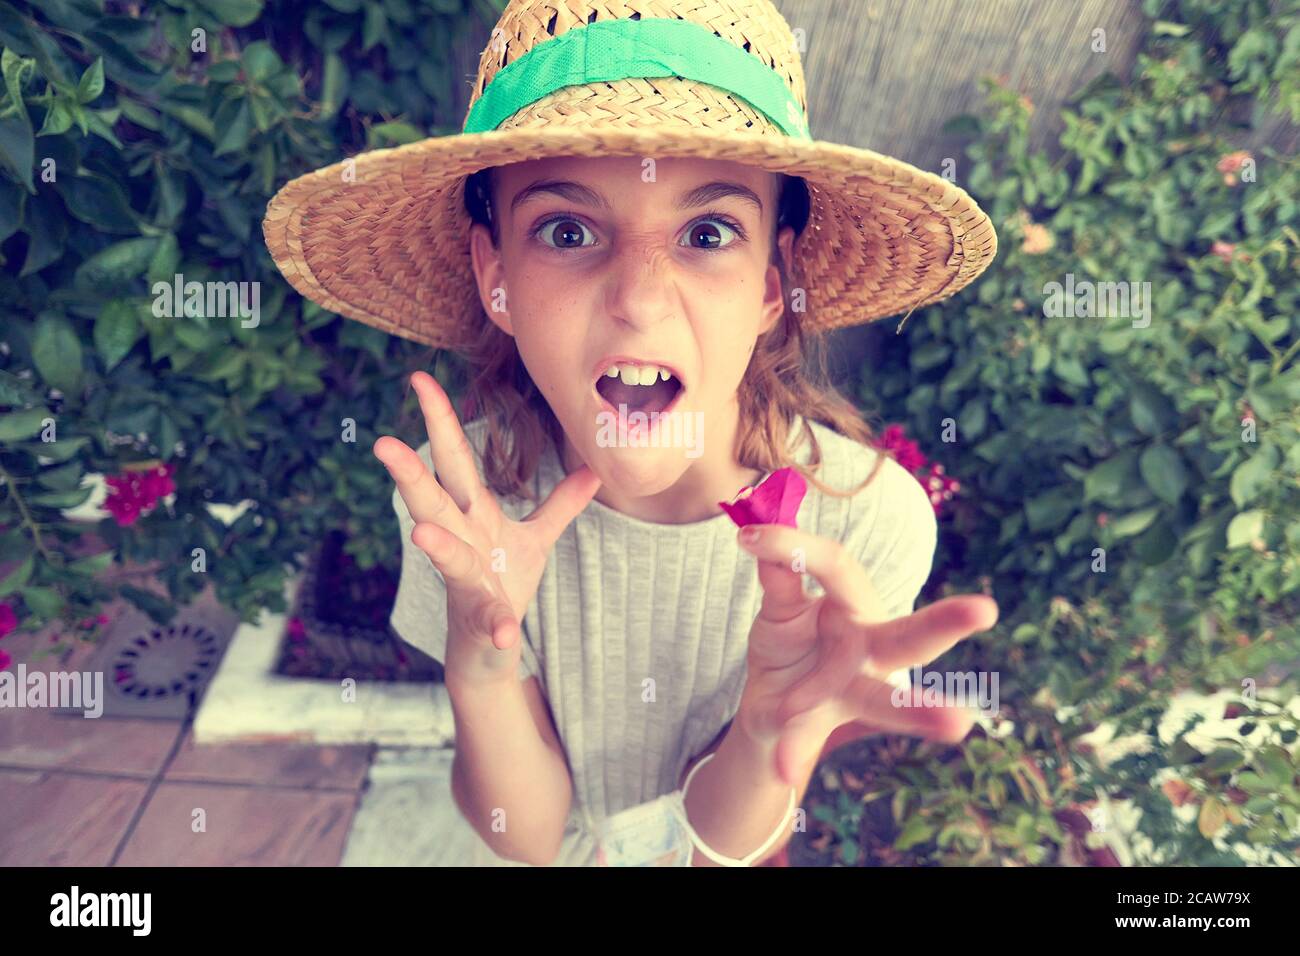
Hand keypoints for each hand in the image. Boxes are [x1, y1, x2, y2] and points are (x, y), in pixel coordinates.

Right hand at [374, 371, 600, 687]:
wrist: (489, 649)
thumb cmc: (504, 584)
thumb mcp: (536, 539)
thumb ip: (560, 504)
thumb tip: (593, 470)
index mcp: (474, 514)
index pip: (453, 459)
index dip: (439, 419)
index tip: (419, 379)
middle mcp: (461, 541)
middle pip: (432, 500)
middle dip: (410, 473)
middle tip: (383, 444)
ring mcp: (466, 581)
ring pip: (448, 557)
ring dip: (437, 546)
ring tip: (420, 533)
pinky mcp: (481, 619)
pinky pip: (489, 619)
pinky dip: (496, 623)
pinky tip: (503, 629)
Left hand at [733, 523, 998, 784]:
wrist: (769, 704)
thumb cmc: (791, 641)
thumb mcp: (779, 608)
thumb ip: (777, 578)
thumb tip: (758, 535)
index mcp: (855, 606)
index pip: (839, 568)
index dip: (797, 547)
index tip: (749, 534)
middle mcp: (870, 648)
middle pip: (910, 635)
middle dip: (947, 623)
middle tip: (985, 611)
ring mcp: (856, 690)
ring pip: (886, 701)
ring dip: (919, 712)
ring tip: (958, 724)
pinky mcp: (828, 724)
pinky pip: (810, 739)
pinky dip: (792, 753)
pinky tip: (786, 771)